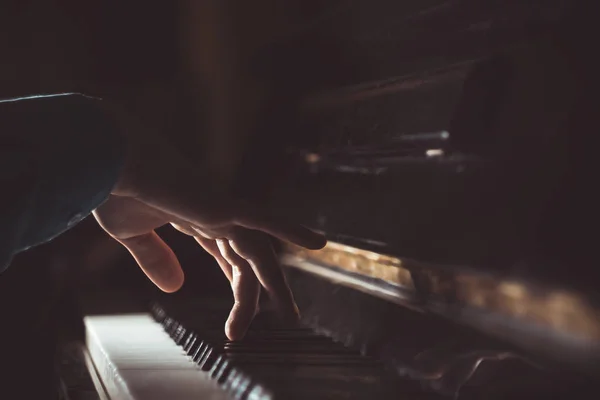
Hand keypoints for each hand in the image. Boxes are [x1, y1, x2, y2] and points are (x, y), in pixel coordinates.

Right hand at [93, 132, 325, 339]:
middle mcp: (216, 214)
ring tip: (290, 317)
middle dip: (259, 292)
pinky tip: (318, 242)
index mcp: (196, 219)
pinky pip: (265, 219)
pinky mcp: (223, 205)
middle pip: (247, 260)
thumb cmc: (116, 189)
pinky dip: (292, 228)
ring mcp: (223, 209)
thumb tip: (176, 288)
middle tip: (278, 320)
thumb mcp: (133, 236)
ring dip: (274, 286)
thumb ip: (155, 259)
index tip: (241, 311)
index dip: (238, 283)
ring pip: (258, 254)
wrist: (109, 159)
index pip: (228, 256)